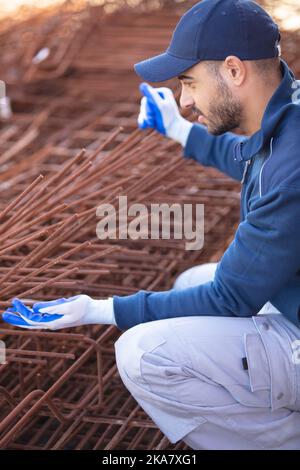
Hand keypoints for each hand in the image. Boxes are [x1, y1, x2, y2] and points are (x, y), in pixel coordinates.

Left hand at [1, 295, 115, 329]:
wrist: (94, 311)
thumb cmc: (83, 308)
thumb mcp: (69, 306)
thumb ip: (53, 307)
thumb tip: (37, 309)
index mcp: (52, 321)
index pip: (32, 319)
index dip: (21, 313)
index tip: (13, 304)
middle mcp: (51, 322)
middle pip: (30, 322)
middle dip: (17, 318)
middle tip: (5, 314)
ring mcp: (54, 320)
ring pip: (34, 319)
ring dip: (23, 315)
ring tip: (13, 310)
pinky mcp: (57, 316)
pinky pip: (41, 316)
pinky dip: (33, 313)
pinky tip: (28, 309)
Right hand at [138, 82, 192, 146]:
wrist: (175, 131)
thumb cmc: (169, 119)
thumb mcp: (160, 107)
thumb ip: (151, 95)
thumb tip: (142, 84)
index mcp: (163, 92)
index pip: (146, 98)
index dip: (147, 108)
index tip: (155, 113)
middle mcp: (160, 97)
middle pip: (144, 105)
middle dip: (147, 114)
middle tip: (153, 121)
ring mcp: (157, 105)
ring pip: (144, 111)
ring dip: (146, 119)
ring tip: (152, 124)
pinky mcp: (155, 113)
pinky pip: (144, 115)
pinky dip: (143, 121)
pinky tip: (144, 126)